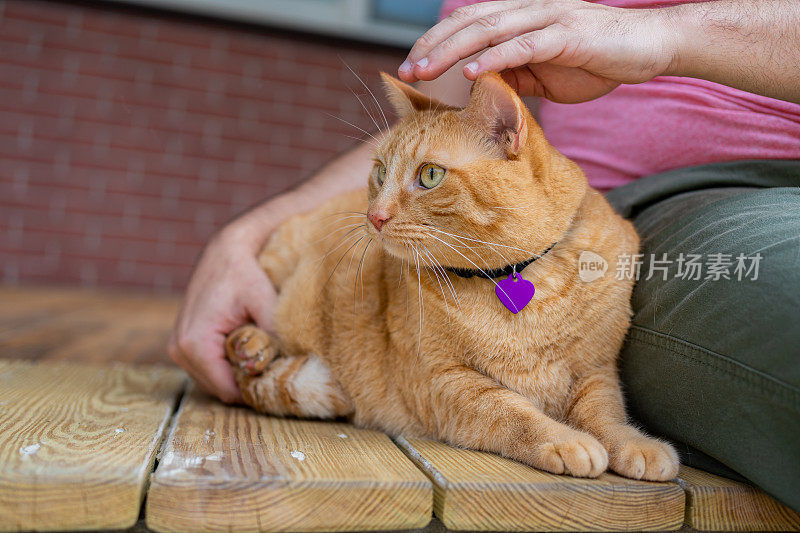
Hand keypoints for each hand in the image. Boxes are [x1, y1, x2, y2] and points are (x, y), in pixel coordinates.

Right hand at [168, 224, 275, 402]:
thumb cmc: (245, 272)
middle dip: (248, 383)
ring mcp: (178, 348)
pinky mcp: (183, 345)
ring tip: (263, 355)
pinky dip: (229, 365)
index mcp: (195, 343)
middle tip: (276, 368)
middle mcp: (179, 350)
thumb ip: (274, 336)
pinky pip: (210, 368)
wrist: (225, 251)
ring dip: (238, 374)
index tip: (280, 381)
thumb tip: (289, 365)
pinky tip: (249, 349)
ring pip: (215, 381)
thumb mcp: (265, 301)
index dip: (256, 390)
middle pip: (221, 389)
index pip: (229, 390)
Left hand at [398, 0, 676, 102]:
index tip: (411, 65)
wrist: (649, 47)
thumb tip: (480, 87)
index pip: (469, 23)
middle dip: (433, 46)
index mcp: (521, 17)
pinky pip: (522, 46)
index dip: (437, 41)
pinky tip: (469, 72)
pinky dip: (493, 58)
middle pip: (469, 23)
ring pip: (488, 31)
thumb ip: (512, 74)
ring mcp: (547, 19)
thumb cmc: (596, 59)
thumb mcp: (544, 71)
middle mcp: (528, 10)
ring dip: (451, 51)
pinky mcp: (566, 35)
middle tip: (405, 69)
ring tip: (424, 70)